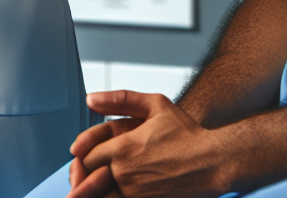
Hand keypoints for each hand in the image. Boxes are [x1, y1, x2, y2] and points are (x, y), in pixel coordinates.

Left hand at [67, 91, 228, 197]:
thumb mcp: (155, 104)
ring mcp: (136, 193)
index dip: (81, 156)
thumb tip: (90, 98)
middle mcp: (126, 173)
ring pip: (101, 197)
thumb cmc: (185, 132)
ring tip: (81, 193)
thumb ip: (120, 99)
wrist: (212, 162)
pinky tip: (109, 195)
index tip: (80, 155)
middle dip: (80, 180)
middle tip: (74, 183)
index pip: (87, 156)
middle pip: (89, 181)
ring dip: (92, 194)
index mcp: (124, 147)